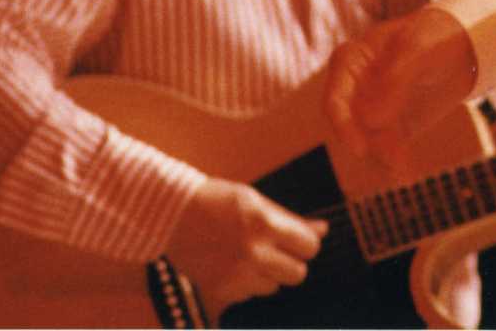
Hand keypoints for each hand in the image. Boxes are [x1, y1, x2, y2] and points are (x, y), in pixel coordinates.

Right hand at [166, 177, 324, 309]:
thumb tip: (323, 229)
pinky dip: (245, 283)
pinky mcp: (220, 291)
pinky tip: (230, 263)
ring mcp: (236, 275)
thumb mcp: (258, 202)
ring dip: (267, 273)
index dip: (305, 243)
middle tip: (276, 250)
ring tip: (247, 254)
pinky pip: (249, 294)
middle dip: (291, 262)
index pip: (310, 247)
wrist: (173, 215)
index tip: (296, 240)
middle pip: (298, 274)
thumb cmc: (219, 201)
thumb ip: (291, 220)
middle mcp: (253, 254)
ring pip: (274, 286)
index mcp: (265, 225)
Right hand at [323, 5, 475, 171]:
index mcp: (349, 62)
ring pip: (369, 141)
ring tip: (402, 171)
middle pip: (349, 126)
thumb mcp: (417, 47)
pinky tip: (406, 175)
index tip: (360, 149)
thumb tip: (369, 119)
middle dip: (366, 146)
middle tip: (390, 159)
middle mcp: (356, 89)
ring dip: (383, 157)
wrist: (463, 44)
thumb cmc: (434, 35)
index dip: (343, 126)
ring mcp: (373, 109)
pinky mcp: (393, 126)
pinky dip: (395, 161)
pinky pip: (389, 148)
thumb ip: (395, 79)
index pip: (335, 100)